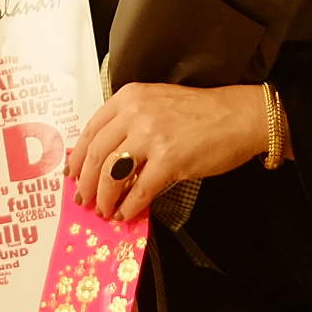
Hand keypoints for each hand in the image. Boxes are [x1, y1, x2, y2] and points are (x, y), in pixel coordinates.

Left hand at [70, 84, 268, 219]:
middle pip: (96, 154)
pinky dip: (129, 206)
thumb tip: (106, 157)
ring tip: (105, 209)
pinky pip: (139, 190)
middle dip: (86, 182)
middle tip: (84, 200)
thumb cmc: (201, 112)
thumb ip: (130, 122)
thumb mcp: (157, 104)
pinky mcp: (169, 160)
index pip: (91, 130)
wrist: (240, 116)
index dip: (78, 157)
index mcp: (129, 97)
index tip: (72, 175)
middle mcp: (136, 113)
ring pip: (112, 173)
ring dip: (105, 197)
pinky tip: (127, 213)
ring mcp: (152, 136)